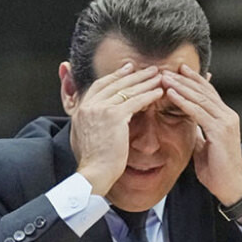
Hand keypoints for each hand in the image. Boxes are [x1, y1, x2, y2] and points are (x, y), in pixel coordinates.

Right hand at [72, 63, 163, 195]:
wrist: (92, 173)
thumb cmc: (91, 162)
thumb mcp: (81, 137)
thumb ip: (88, 124)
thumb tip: (92, 122)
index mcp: (81, 109)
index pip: (100, 86)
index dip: (115, 77)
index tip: (127, 70)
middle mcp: (89, 105)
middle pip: (115, 84)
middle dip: (133, 75)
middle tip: (147, 69)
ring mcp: (101, 109)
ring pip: (127, 90)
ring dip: (145, 82)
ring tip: (159, 76)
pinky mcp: (114, 116)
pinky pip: (136, 101)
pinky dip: (149, 95)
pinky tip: (159, 92)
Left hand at [162, 65, 241, 205]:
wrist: (230, 187)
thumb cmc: (218, 170)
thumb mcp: (205, 146)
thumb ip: (199, 132)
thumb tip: (188, 123)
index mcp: (225, 118)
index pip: (208, 93)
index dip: (193, 81)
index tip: (178, 71)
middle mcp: (228, 116)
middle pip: (204, 91)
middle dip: (185, 79)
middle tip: (167, 69)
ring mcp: (225, 122)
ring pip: (200, 98)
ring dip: (181, 86)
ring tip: (165, 77)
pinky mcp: (219, 131)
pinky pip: (198, 112)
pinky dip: (183, 102)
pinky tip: (171, 94)